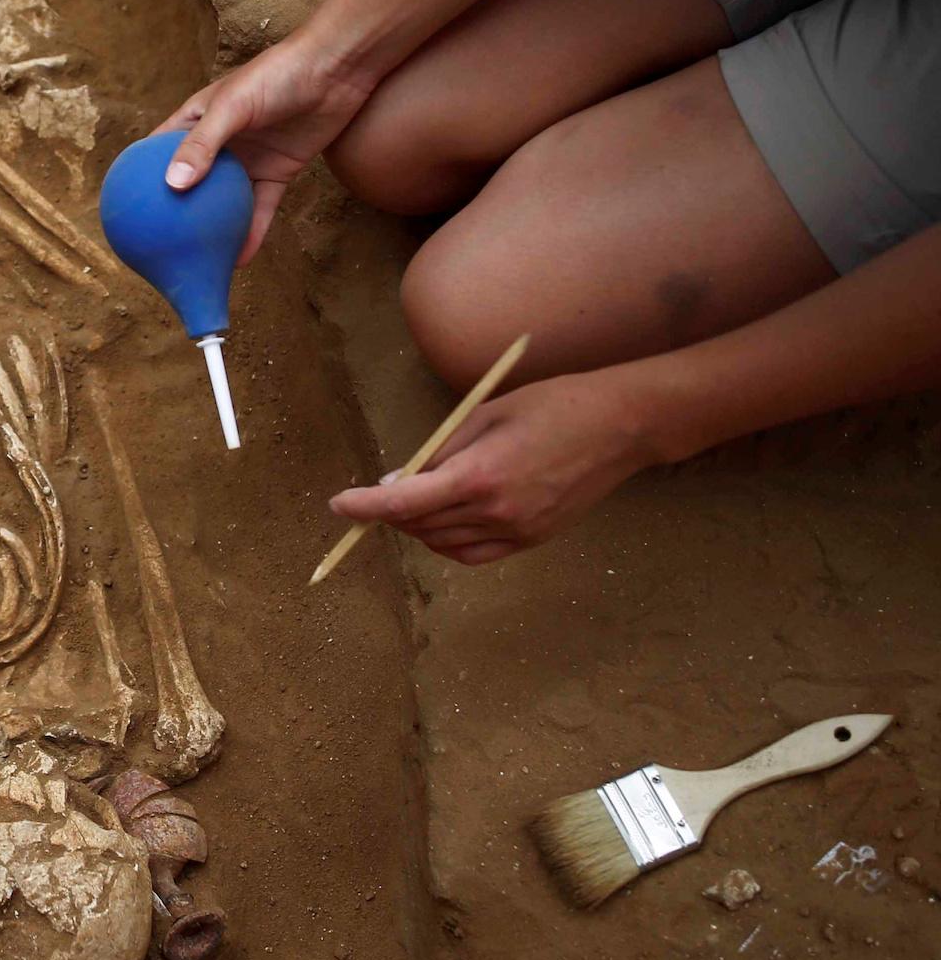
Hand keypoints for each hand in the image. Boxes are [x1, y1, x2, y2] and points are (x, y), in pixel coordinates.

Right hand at [154, 33, 381, 262]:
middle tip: (157, 245)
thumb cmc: (276, 75)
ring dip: (213, 230)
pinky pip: (260, 209)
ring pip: (224, 203)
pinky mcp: (277, 172)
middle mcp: (219, 144)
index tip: (122, 209)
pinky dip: (251, 233)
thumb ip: (203, 145)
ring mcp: (248, 160)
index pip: (158, 152)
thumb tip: (173, 185)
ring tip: (196, 260)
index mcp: (197, 121)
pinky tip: (240, 260)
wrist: (335, 69)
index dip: (139, 177)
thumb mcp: (232, 107)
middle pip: (190, 184)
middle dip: (175, 213)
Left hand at [328, 370, 659, 564]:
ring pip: (442, 543)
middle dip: (389, 511)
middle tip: (382, 489)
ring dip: (417, 526)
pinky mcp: (532, 540)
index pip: (402, 501)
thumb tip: (396, 481)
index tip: (339, 506)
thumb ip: (438, 452)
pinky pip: (473, 554)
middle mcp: (495, 511)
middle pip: (419, 524)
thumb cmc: (551, 405)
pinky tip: (444, 521)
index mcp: (478, 474)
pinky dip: (447, 542)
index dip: (364, 506)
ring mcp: (516, 530)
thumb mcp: (483, 415)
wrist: (620, 426)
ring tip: (415, 499)